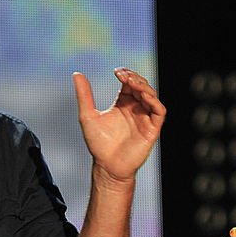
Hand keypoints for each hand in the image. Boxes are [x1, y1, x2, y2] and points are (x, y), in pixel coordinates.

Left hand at [73, 67, 165, 183]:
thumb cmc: (98, 143)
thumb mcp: (87, 116)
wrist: (107, 165)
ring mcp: (145, 117)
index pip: (129, 83)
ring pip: (151, 96)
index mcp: (123, 104)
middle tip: (123, 75)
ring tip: (132, 83)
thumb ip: (84, 95)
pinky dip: (153, 101)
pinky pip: (159, 111)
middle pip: (141, 86)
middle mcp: (136, 108)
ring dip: (144, 87)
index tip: (117, 71)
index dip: (126, 75)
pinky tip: (143, 95)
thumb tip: (76, 74)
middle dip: (135, 78)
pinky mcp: (153, 127)